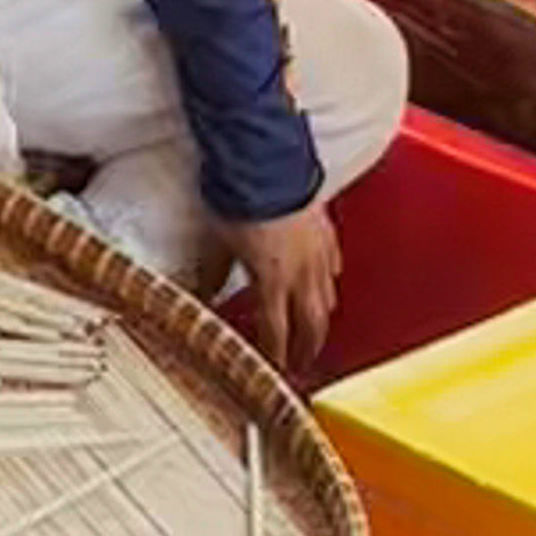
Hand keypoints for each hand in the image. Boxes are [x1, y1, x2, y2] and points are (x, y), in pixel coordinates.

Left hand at [218, 201, 339, 378]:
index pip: (276, 331)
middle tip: (303, 363)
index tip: (276, 370)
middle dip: (308, 347)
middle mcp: (301, 273)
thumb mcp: (218, 243)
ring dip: (321, 316)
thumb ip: (215, 272)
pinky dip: (329, 278)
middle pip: (311, 323)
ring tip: (317, 328)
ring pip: (327, 295)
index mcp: (272, 281)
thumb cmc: (240, 200)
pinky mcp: (326, 231)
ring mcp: (318, 252)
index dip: (276, 355)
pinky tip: (328, 280)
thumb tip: (202, 291)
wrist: (266, 165)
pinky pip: (332, 263)